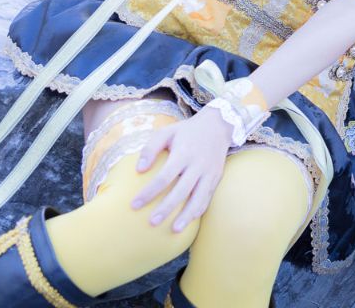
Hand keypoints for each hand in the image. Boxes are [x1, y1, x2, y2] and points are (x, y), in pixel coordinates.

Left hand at [131, 108, 235, 231]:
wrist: (219, 125)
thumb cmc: (187, 131)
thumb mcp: (167, 132)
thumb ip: (150, 149)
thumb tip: (139, 170)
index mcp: (184, 153)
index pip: (164, 177)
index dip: (149, 192)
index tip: (134, 205)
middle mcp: (198, 165)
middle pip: (181, 191)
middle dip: (166, 208)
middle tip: (151, 223)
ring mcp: (209, 173)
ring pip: (198, 198)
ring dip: (186, 215)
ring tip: (174, 229)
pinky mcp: (216, 177)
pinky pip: (208, 197)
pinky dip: (198, 210)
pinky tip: (188, 221)